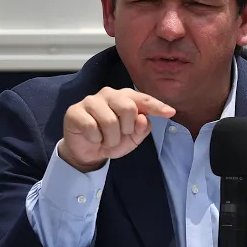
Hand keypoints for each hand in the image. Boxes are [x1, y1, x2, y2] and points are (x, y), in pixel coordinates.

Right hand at [58, 86, 175, 171]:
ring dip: (110, 139)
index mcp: (126, 97)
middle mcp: (109, 94)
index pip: (144, 99)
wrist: (87, 151)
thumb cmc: (111, 139)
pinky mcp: (75, 111)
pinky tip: (92, 137)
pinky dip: (95, 139)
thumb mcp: (132, 138)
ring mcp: (91, 101)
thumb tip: (144, 119)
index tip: (170, 112)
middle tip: (119, 136)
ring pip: (110, 121)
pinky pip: (92, 127)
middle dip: (126, 129)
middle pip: (128, 108)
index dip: (157, 106)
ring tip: (105, 140)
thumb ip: (142, 129)